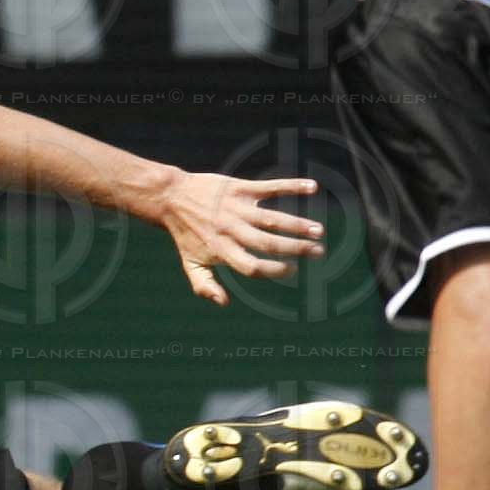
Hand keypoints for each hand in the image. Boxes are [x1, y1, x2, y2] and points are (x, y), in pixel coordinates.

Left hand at [156, 171, 324, 307]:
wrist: (171, 198)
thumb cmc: (184, 234)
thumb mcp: (189, 263)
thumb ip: (204, 285)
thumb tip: (223, 303)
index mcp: (222, 251)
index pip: (252, 267)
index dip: (274, 271)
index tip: (292, 269)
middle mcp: (232, 230)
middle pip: (268, 244)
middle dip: (296, 249)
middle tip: (318, 251)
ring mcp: (237, 208)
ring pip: (273, 218)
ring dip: (298, 224)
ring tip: (318, 230)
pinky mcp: (240, 188)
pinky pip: (270, 187)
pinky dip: (292, 186)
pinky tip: (313, 187)